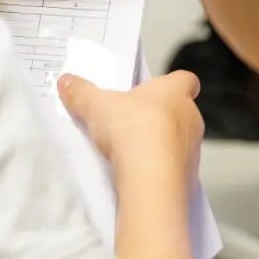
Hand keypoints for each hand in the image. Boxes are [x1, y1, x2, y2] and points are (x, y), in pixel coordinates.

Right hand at [58, 71, 203, 189]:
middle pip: (180, 112)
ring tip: (131, 153)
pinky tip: (138, 175)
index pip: (186, 79)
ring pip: (179, 142)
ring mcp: (193, 149)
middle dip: (160, 117)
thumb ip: (81, 92)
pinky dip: (159, 170)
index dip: (172, 84)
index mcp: (175, 92)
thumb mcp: (96, 106)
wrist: (151, 178)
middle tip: (132, 123)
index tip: (154, 91)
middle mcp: (191, 117)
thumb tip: (66, 81)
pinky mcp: (189, 176)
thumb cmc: (132, 128)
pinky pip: (174, 169)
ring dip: (161, 145)